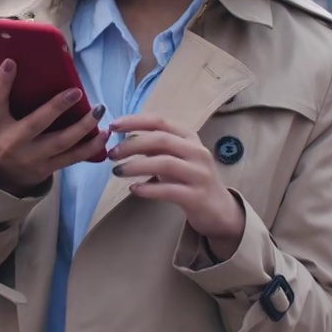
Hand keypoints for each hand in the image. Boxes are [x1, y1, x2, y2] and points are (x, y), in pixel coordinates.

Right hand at [0, 59, 108, 196]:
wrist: (1, 173)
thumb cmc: (2, 133)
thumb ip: (7, 96)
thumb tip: (22, 63)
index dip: (2, 82)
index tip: (11, 63)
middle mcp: (13, 142)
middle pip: (36, 124)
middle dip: (56, 107)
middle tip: (76, 91)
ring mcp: (32, 158)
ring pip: (61, 143)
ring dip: (83, 127)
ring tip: (98, 111)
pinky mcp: (48, 168)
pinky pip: (72, 158)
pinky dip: (90, 147)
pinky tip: (103, 134)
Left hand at [108, 115, 244, 258]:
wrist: (220, 210)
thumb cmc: (192, 179)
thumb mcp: (176, 158)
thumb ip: (156, 147)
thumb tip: (125, 138)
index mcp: (190, 137)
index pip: (160, 122)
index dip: (135, 121)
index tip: (113, 125)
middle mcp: (197, 152)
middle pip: (161, 140)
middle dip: (132, 144)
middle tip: (112, 154)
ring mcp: (199, 174)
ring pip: (164, 163)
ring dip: (136, 166)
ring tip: (117, 171)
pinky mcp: (197, 196)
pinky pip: (169, 190)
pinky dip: (148, 188)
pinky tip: (133, 189)